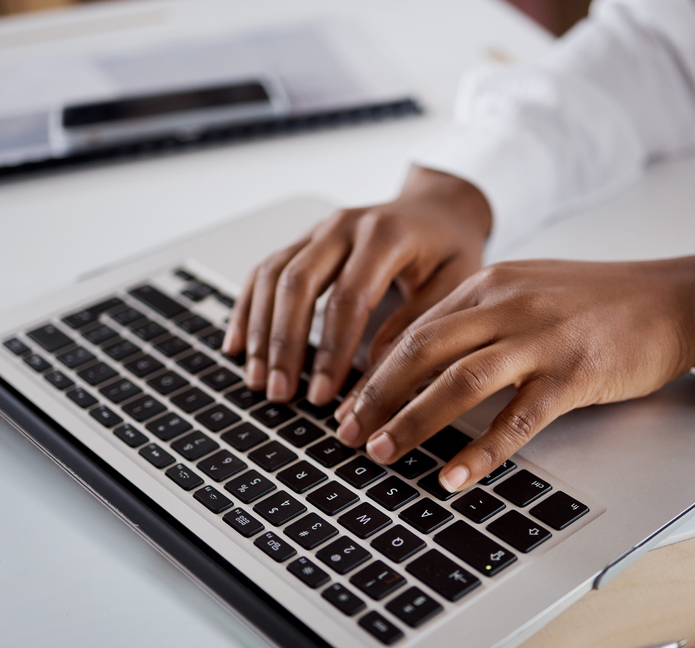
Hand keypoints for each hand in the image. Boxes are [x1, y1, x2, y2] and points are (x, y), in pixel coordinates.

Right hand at [222, 166, 491, 404]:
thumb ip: (418, 322)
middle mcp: (344, 226)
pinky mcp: (303, 241)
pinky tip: (239, 347)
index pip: (349, 297)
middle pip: (298, 283)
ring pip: (273, 276)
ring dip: (261, 332)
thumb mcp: (455, 283)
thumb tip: (376, 370)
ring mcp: (318, 231)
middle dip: (285, 344)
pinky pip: (264, 272)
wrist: (439, 207)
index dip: (332, 350)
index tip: (324, 394)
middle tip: (281, 392)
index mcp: (385, 235)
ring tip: (258, 380)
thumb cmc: (450, 247)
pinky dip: (248, 309)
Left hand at [332, 254, 694, 490]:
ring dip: (413, 421)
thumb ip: (478, 317)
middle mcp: (506, 305)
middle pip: (421, 350)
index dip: (374, 370)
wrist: (671, 300)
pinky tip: (455, 477)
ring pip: (459, 381)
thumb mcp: (528, 291)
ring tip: (382, 454)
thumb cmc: (599, 302)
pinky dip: (480, 451)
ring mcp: (540, 339)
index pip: (413, 327)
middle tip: (346, 434)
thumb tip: (424, 359)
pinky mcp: (573, 374)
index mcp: (489, 284)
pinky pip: (517, 419)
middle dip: (376, 396)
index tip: (348, 403)